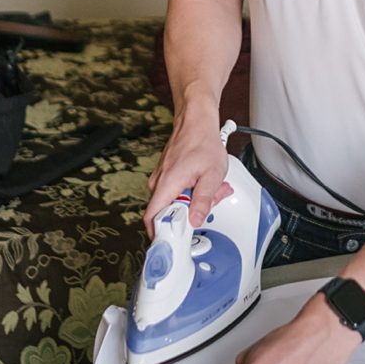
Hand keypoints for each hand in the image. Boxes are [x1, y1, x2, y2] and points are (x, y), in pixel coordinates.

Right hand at [144, 114, 232, 236]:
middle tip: (210, 202)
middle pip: (169, 213)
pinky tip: (205, 182)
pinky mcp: (166, 176)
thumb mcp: (212, 175)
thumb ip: (204, 200)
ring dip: (195, 201)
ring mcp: (161, 179)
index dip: (161, 234)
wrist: (195, 121)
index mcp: (167, 184)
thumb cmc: (202, 142)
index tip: (174, 242)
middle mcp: (159, 183)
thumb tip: (195, 221)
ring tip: (212, 188)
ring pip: (175, 202)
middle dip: (191, 214)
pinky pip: (176, 192)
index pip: (152, 218)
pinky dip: (192, 192)